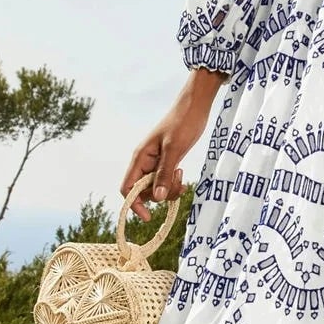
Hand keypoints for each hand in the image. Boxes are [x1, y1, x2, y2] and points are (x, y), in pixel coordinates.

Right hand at [122, 68, 226, 221]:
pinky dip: (173, 183)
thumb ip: (165, 173)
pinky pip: (165, 180)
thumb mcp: (175, 149)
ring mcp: (155, 162)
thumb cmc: (183, 122)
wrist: (195, 106)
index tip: (148, 217)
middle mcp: (144, 162)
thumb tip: (158, 198)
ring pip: (156, 187)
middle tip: (178, 185)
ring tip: (181, 176)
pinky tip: (182, 175)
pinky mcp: (166, 161)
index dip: (134, 204)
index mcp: (140, 158)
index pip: (127, 188)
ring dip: (169, 189)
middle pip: (142, 191)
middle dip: (159, 195)